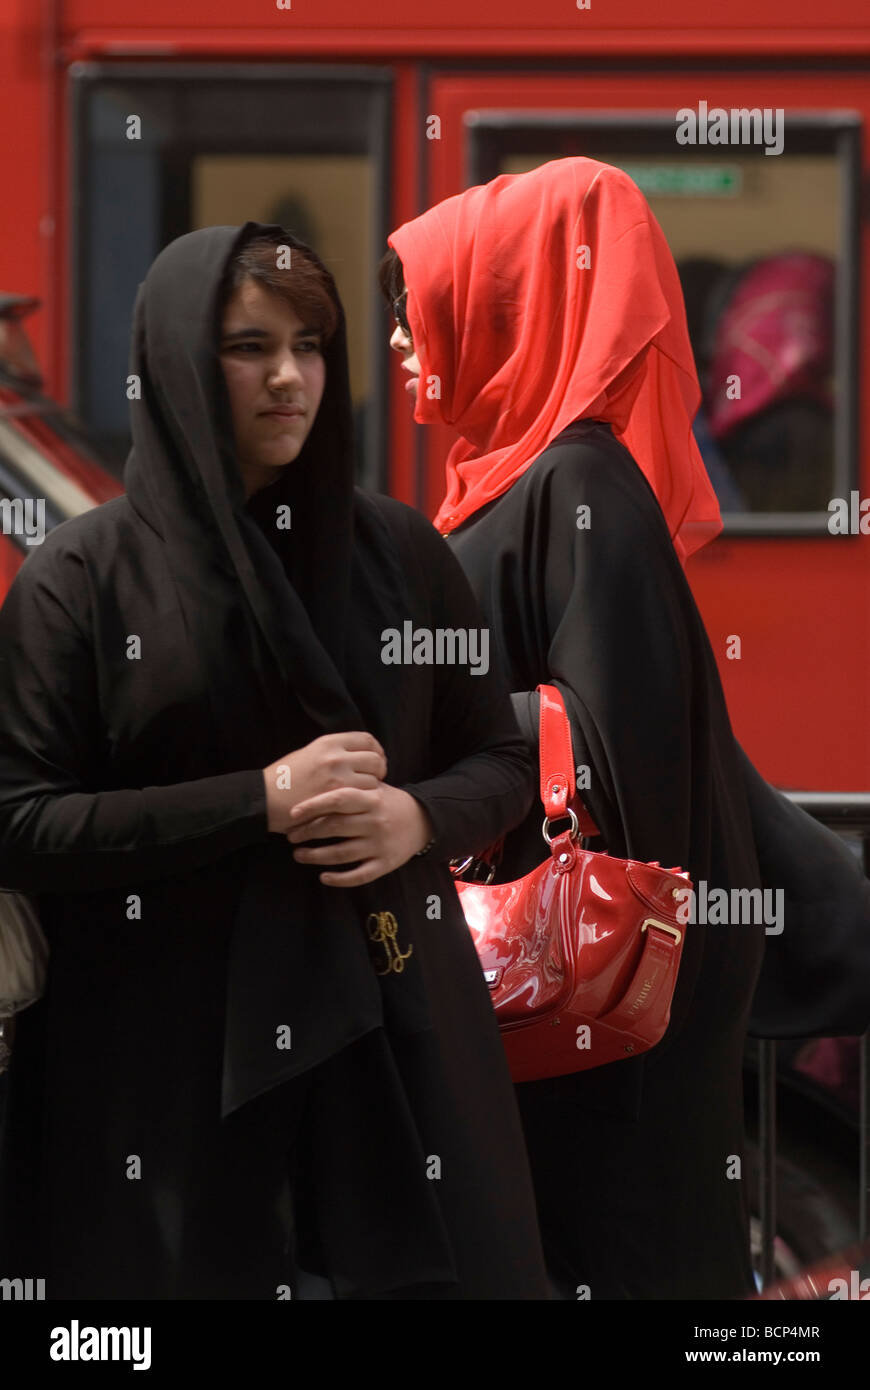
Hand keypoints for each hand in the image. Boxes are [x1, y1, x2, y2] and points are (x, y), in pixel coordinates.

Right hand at [262, 732, 386, 834]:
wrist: (264, 799)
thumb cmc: (284, 778)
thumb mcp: (308, 753)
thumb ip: (334, 752)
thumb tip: (359, 755)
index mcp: (328, 742)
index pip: (367, 740)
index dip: (377, 751)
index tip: (376, 761)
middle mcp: (335, 756)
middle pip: (375, 759)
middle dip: (379, 771)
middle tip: (373, 781)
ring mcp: (337, 778)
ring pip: (374, 781)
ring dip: (371, 790)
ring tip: (361, 796)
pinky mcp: (336, 799)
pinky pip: (364, 799)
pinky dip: (364, 803)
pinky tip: (357, 806)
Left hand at [286, 783, 434, 886]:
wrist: (423, 820)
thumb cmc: (388, 802)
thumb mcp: (374, 787)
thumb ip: (349, 786)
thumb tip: (310, 784)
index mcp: (371, 799)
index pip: (337, 800)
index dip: (312, 806)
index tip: (292, 814)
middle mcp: (375, 821)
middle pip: (334, 827)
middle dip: (307, 832)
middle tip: (290, 835)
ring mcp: (380, 844)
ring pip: (341, 854)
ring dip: (315, 856)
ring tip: (298, 854)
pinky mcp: (385, 864)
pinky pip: (358, 875)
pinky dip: (339, 879)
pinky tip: (323, 877)